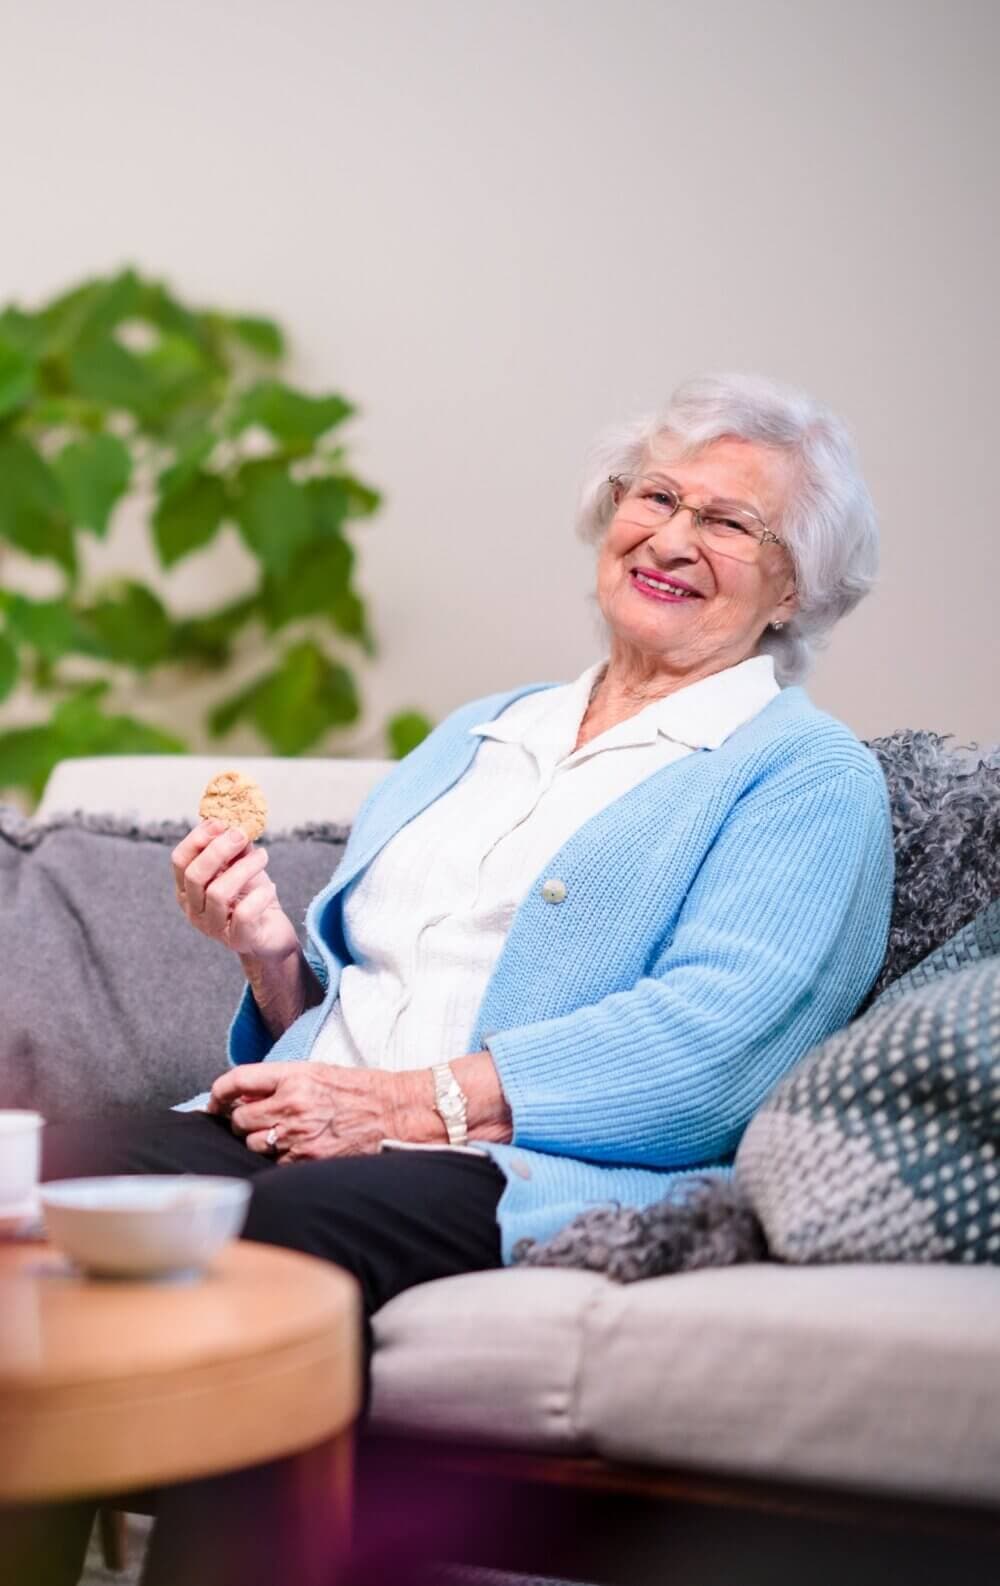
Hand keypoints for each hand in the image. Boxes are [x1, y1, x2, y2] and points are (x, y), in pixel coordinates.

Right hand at [171, 820, 299, 961]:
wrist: (272, 931)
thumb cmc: (251, 896)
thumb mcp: (241, 866)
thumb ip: (234, 847)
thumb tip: (234, 820)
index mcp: (188, 889)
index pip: (179, 860)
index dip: (197, 838)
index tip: (220, 822)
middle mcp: (193, 909)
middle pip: (194, 875)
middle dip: (219, 849)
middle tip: (242, 834)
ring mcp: (212, 927)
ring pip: (218, 892)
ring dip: (244, 868)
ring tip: (263, 857)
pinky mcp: (237, 939)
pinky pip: (244, 914)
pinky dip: (260, 896)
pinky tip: (270, 888)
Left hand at [207, 1061, 401, 1160]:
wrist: (394, 1112)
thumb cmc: (359, 1090)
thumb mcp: (317, 1072)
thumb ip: (279, 1082)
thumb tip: (243, 1096)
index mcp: (293, 1076)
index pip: (237, 1080)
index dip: (218, 1092)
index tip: (215, 1102)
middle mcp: (291, 1104)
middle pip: (239, 1119)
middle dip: (242, 1121)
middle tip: (256, 1120)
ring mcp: (299, 1135)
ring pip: (253, 1144)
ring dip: (260, 1141)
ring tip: (281, 1134)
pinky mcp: (308, 1159)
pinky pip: (275, 1162)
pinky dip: (280, 1158)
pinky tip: (297, 1148)